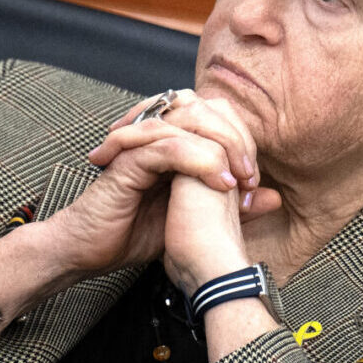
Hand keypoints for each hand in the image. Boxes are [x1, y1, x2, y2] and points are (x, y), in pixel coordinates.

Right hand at [43, 93, 270, 277]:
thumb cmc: (135, 233)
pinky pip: (167, 147)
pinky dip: (198, 160)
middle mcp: (156, 136)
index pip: (216, 117)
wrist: (88, 252)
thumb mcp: (197, 217)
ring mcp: (140, 145)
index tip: (255, 181)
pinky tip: (219, 182)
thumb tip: (274, 197)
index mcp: (173, 142)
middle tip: (252, 177)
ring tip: (240, 180)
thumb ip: (236, 204)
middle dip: (237, 140)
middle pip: (206, 110)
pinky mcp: (127, 162)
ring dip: (223, 148)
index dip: (242, 141)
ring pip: (190, 122)